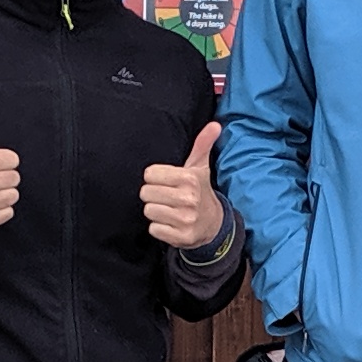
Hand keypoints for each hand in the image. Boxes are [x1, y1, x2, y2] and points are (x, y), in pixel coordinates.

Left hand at [141, 121, 225, 248]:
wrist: (213, 224)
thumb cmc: (200, 191)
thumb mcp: (200, 167)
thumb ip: (203, 144)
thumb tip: (215, 124)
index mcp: (189, 179)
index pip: (149, 174)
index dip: (155, 178)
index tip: (167, 182)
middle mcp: (188, 199)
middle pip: (146, 193)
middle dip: (154, 195)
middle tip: (167, 196)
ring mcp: (185, 219)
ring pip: (148, 211)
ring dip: (156, 211)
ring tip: (169, 209)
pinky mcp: (180, 236)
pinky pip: (153, 229)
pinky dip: (159, 227)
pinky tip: (170, 223)